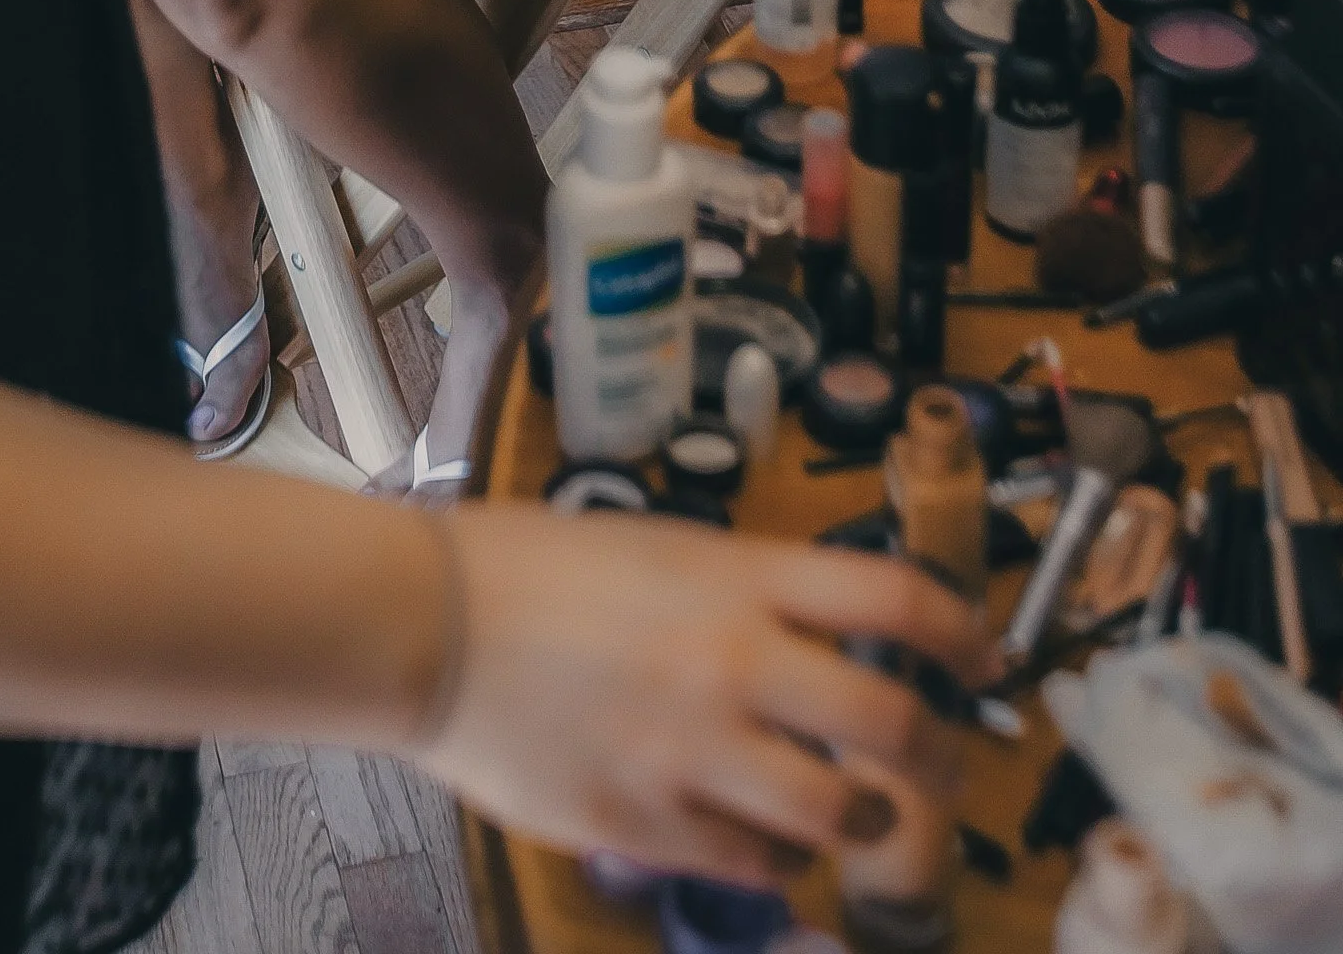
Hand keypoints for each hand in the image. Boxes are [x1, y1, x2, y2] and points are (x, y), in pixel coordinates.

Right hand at [420, 511, 992, 886]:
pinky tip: (764, 841)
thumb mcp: (660, 545)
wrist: (428, 621)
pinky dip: (778, 860)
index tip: (982, 655)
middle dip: (940, 754)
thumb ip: (745, 589)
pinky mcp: (647, 822)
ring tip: (855, 815)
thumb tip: (825, 632)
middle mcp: (732, 660)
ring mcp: (693, 749)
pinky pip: (755, 865)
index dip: (962, 631)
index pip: (894, 596)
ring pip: (838, 814)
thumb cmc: (533, 567)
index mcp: (736, 575)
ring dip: (864, 821)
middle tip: (941, 763)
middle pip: (894, 722)